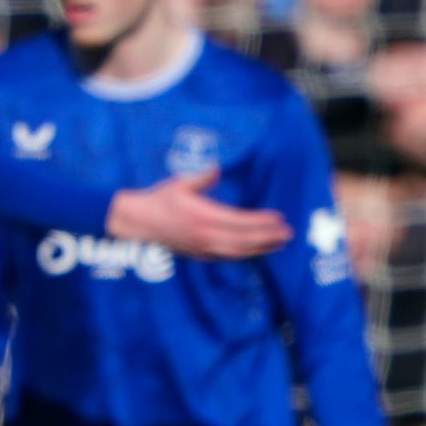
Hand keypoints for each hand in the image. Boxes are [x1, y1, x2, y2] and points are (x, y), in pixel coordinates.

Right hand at [107, 169, 291, 259]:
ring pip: (237, 252)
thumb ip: (201, 178)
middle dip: (268, 237)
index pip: (240, 221)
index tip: (279, 218)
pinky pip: (226, 256)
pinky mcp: (198, 254)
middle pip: (244, 240)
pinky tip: (255, 250)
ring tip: (278, 243)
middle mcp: (204, 236)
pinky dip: (244, 254)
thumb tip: (217, 168)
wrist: (136, 223)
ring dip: (260, 248)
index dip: (262, 221)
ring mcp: (201, 247)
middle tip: (289, 234)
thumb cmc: (158, 199)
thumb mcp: (179, 184)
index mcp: (202, 217)